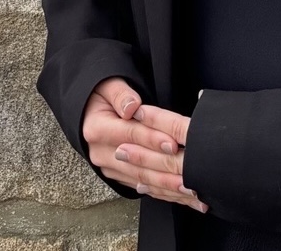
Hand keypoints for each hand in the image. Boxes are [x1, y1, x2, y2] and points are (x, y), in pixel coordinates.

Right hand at [81, 77, 205, 211]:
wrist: (89, 111)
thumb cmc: (104, 95)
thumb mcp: (109, 86)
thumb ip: (122, 95)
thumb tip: (131, 107)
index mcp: (97, 128)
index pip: (130, 134)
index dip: (153, 139)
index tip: (173, 143)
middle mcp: (100, 152)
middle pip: (138, 162)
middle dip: (166, 168)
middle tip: (189, 172)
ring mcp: (109, 167)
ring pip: (142, 179)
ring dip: (167, 185)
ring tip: (190, 188)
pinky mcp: (118, 175)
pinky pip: (143, 186)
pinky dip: (163, 191)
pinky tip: (181, 194)